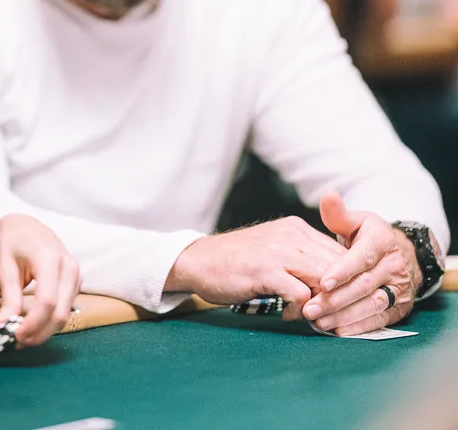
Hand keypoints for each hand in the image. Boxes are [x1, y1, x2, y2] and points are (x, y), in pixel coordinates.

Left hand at [0, 214, 80, 345]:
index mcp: (49, 258)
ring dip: (45, 331)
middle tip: (17, 342)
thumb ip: (7, 298)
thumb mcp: (5, 267)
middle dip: (39, 332)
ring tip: (22, 337)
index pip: (46, 300)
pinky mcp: (77, 283)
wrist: (28, 229)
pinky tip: (33, 326)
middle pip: (59, 312)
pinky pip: (66, 309)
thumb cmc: (13, 245)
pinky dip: (50, 322)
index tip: (14, 336)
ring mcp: (77, 275)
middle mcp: (69, 266)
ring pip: (65, 315)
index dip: (32, 323)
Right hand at [166, 216, 347, 318]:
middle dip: (342, 296)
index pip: (341, 254)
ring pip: (325, 280)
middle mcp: (291, 235)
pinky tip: (289, 314)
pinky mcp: (264, 270)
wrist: (196, 261)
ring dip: (324, 305)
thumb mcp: (274, 250)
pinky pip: (302, 294)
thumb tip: (336, 282)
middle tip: (332, 315)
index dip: (349, 281)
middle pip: (339, 267)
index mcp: (296, 228)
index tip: (345, 302)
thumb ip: (302, 258)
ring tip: (314, 317)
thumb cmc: (236, 261)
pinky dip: (301, 310)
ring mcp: (278, 251)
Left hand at [302, 193, 419, 335]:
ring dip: (345, 315)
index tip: (324, 281)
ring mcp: (399, 287)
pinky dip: (359, 326)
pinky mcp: (399, 306)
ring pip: (372, 304)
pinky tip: (337, 329)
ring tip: (319, 321)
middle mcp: (394, 265)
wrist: (398, 253)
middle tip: (310, 308)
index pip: (363, 257)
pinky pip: (380, 319)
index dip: (344, 270)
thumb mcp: (356, 221)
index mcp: (382, 241)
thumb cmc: (367, 236)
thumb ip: (338, 213)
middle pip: (365, 285)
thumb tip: (327, 196)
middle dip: (337, 299)